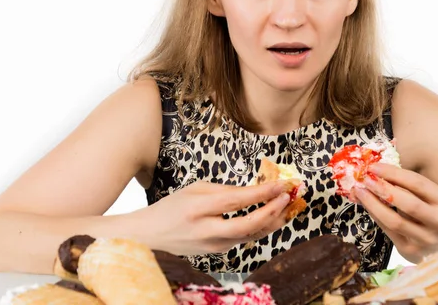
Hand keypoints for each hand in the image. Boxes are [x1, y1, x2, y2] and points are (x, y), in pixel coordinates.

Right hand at [130, 180, 292, 254]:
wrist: (150, 236)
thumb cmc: (172, 207)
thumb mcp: (196, 190)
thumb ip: (225, 190)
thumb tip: (254, 190)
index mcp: (198, 208)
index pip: (237, 201)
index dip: (262, 193)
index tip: (281, 183)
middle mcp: (206, 230)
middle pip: (248, 225)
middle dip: (273, 210)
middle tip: (287, 197)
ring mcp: (213, 246)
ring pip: (251, 235)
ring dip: (272, 221)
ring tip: (287, 206)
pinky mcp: (217, 253)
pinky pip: (244, 239)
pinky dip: (260, 227)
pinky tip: (271, 216)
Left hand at [353, 163, 437, 262]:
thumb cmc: (431, 210)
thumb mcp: (430, 195)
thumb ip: (409, 184)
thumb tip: (378, 170)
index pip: (418, 184)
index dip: (394, 173)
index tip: (374, 166)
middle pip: (409, 204)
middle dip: (384, 189)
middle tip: (366, 179)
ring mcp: (426, 239)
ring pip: (395, 221)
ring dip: (374, 204)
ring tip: (361, 192)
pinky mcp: (411, 250)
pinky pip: (388, 230)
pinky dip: (375, 215)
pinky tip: (366, 205)